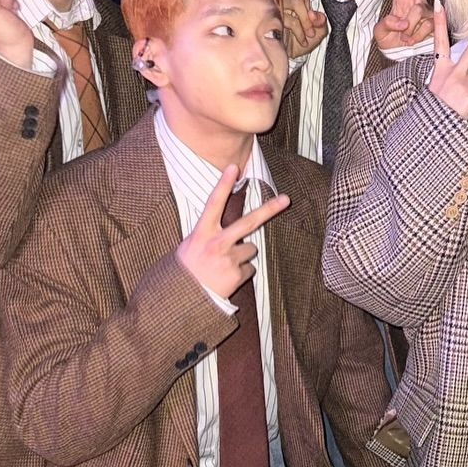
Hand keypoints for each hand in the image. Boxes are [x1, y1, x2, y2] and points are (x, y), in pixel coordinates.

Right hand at [175, 165, 289, 298]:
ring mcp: (229, 259)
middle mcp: (217, 243)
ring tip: (223, 265)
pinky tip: (226, 278)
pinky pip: (249, 269)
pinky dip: (240, 273)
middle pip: (249, 222)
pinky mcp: (237, 275)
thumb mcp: (190, 245)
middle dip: (269, 209)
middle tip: (286, 199)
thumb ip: (208, 233)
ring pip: (250, 249)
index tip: (234, 167)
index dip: (223, 184)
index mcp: (202, 232)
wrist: (182, 299)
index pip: (213, 203)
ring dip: (242, 256)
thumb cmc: (185, 270)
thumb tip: (228, 227)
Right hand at [277, 0, 327, 59]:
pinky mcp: (275, 14)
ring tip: (306, 37)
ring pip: (296, 0)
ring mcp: (279, 1)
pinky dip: (301, 30)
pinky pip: (293, 18)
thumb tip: (317, 15)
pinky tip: (302, 40)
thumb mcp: (317, 34)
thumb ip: (320, 24)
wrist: (284, 56)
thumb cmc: (299, 43)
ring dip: (306, 21)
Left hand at [373, 0, 438, 52]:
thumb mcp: (380, 32)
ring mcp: (426, 10)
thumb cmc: (390, 42)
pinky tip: (412, 39)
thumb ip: (386, 24)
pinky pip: (425, 25)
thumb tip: (403, 20)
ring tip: (404, 37)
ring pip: (419, 11)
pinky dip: (416, 34)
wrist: (401, 56)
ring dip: (410, 27)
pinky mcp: (433, 22)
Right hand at [427, 1, 467, 118]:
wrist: (433, 128)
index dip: (438, 22)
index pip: (439, 41)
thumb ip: (452, 74)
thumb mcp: (435, 86)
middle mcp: (453, 72)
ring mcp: (464, 83)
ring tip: (466, 95)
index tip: (438, 4)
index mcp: (440, 68)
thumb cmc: (435, 107)